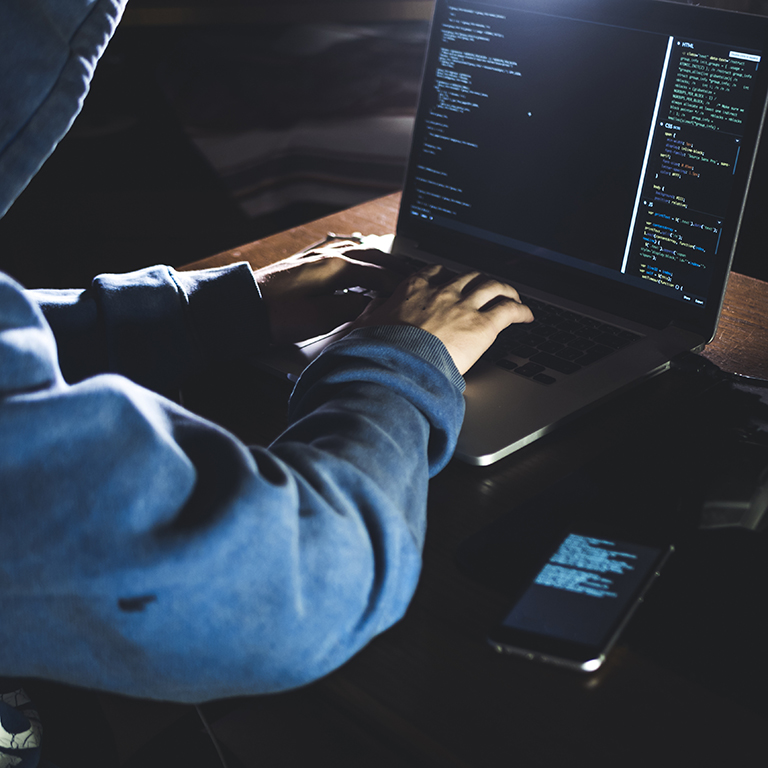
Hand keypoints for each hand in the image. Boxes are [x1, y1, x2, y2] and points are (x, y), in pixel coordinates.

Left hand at [254, 240, 405, 344]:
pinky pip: (340, 252)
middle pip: (371, 256)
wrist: (241, 307)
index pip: (377, 273)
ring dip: (377, 258)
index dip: (398, 284)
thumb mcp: (320, 318)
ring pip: (356, 251)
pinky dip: (358, 256)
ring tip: (393, 266)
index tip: (414, 292)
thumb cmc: (277, 315)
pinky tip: (358, 259)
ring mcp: (315, 257)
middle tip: (414, 274)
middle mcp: (328, 256)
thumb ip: (352, 309)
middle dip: (394, 266)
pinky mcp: (305, 263)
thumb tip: (374, 304)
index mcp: (335, 267)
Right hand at [355, 264, 533, 374]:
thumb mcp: (364, 326)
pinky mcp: (482, 326)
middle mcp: (442, 291)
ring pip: (493, 286)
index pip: (436, 271)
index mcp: (413, 288)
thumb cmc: (377, 350)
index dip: (448, 276)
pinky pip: (509, 310)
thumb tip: (366, 314)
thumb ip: (370, 316)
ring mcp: (464, 306)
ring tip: (512, 297)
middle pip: (469, 276)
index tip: (451, 281)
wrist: (394, 364)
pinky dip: (521, 310)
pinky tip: (527, 316)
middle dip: (481, 281)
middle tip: (487, 288)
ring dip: (506, 290)